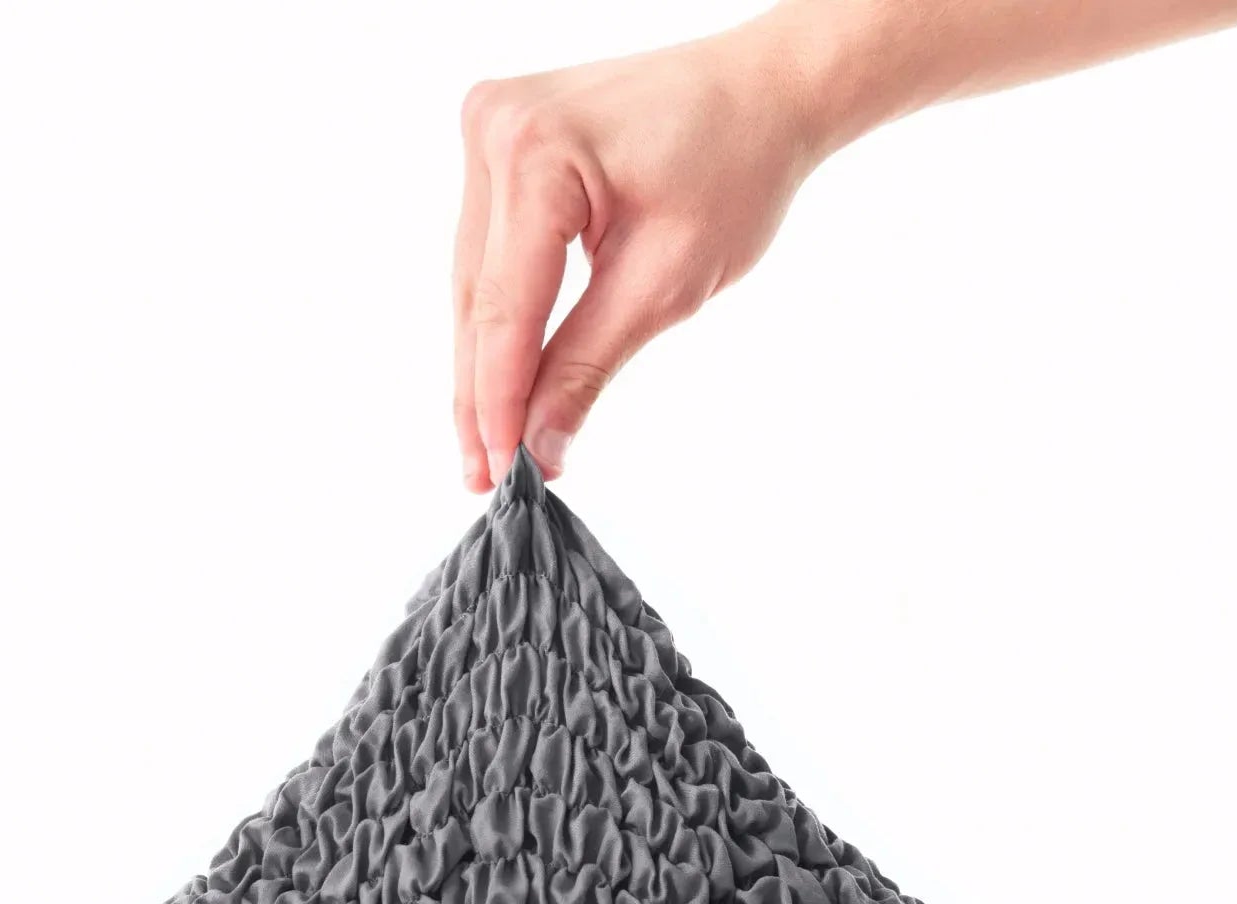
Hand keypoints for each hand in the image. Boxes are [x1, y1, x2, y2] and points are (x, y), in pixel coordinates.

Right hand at [453, 10, 830, 489]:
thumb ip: (587, 366)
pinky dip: (497, 318)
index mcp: (534, 152)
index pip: (504, 309)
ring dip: (482, 366)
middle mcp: (494, 128)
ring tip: (486, 448)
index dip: (499, 402)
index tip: (501, 474)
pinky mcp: (497, 145)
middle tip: (483, 478)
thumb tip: (539, 448)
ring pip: (474, 283)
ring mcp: (489, 130)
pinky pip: (487, 254)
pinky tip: (495, 380)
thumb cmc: (735, 167)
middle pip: (477, 299)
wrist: (762, 92)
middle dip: (482, 396)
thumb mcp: (665, 284)